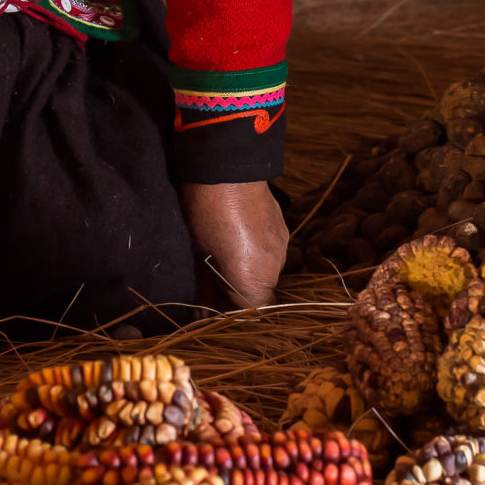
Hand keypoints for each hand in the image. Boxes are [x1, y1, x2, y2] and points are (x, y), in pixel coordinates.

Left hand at [181, 181, 287, 308]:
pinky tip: (239, 238)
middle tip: (211, 282)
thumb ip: (208, 289)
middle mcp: (274, 269)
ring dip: (247, 272)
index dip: (230, 314)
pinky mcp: (284, 230)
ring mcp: (283, 248)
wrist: (227, 168)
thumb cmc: (206, 214)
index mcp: (253, 280)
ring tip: (223, 254)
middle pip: (258, 295)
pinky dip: (256, 253)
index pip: (250, 315)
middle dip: (236, 293)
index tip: (212, 308)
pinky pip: (272, 253)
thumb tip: (204, 312)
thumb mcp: (201, 257)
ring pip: (266, 274)